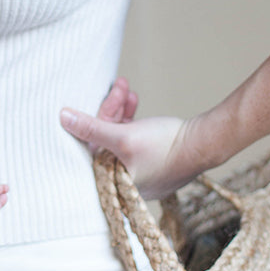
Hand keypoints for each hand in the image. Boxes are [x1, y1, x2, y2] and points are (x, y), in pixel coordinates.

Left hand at [60, 80, 197, 197]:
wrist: (206, 143)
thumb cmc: (166, 146)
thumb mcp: (123, 136)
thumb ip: (91, 128)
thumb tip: (63, 118)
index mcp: (115, 183)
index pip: (92, 150)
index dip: (91, 122)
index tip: (96, 100)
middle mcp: (126, 181)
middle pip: (107, 141)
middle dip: (111, 110)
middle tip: (117, 86)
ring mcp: (142, 171)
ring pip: (122, 136)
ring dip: (122, 111)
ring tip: (126, 89)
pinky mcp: (154, 160)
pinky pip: (136, 138)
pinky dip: (134, 120)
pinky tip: (133, 100)